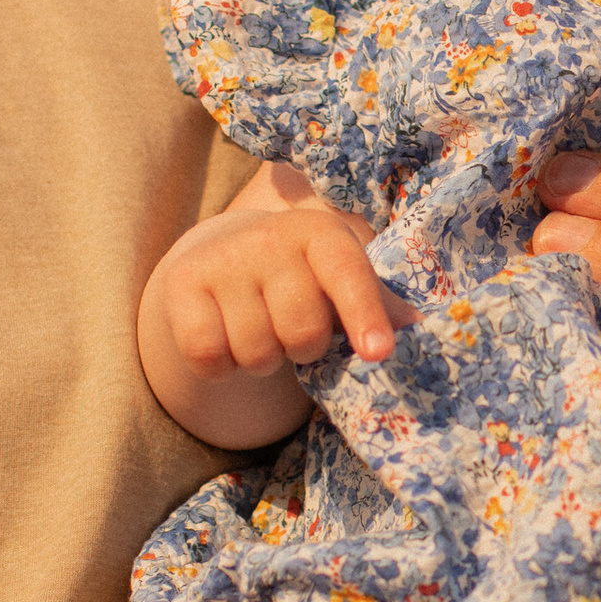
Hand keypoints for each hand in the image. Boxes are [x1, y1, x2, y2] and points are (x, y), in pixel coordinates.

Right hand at [150, 163, 411, 382]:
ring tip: (262, 331)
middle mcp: (271, 237)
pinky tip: (227, 339)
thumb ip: (381, 303)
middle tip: (296, 332)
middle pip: (301, 332)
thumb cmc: (303, 277)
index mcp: (321, 234)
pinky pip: (209, 356)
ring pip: (255, 352)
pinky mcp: (182, 285)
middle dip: (304, 349)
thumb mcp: (343, 280)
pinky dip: (221, 367)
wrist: (226, 257)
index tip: (379, 352)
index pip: (347, 275)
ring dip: (263, 359)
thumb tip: (419, 327)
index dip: (364, 314)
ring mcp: (224, 259)